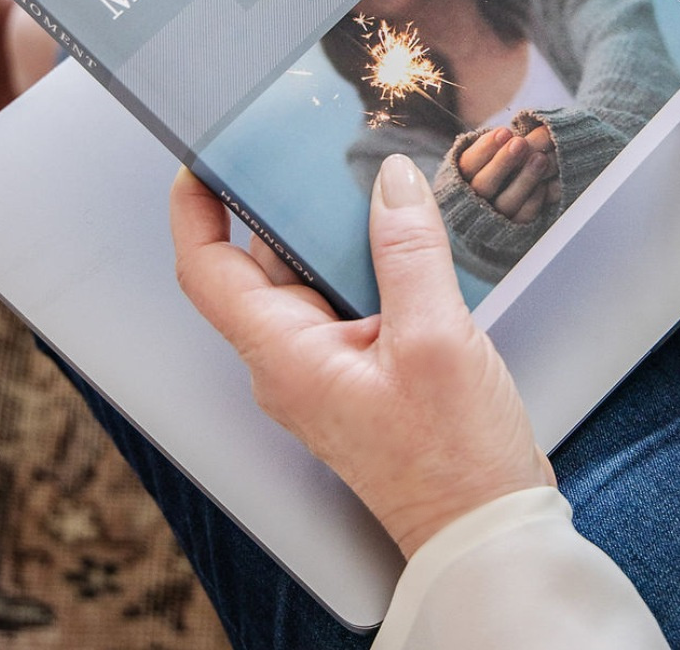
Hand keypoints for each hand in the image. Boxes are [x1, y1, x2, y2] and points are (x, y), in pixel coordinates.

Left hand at [170, 157, 554, 557]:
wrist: (483, 527)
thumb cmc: (453, 458)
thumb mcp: (435, 339)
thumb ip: (408, 251)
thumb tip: (391, 180)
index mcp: (284, 356)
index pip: (207, 270)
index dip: (195, 210)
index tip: (205, 161)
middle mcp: (292, 361)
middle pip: (262, 265)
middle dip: (282, 205)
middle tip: (315, 151)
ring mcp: (326, 368)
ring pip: (310, 280)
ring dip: (333, 233)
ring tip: (371, 182)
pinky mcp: (361, 370)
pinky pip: (346, 301)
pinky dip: (366, 262)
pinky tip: (407, 238)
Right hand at [456, 124, 559, 222]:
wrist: (494, 205)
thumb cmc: (493, 167)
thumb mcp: (486, 154)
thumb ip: (495, 143)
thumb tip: (511, 132)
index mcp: (458, 179)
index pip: (468, 164)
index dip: (485, 148)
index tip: (504, 132)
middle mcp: (471, 202)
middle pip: (483, 185)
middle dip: (503, 162)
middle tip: (520, 142)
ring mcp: (492, 219)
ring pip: (505, 203)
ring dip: (524, 179)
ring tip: (540, 159)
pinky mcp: (511, 231)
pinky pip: (522, 218)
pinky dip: (534, 200)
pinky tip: (544, 185)